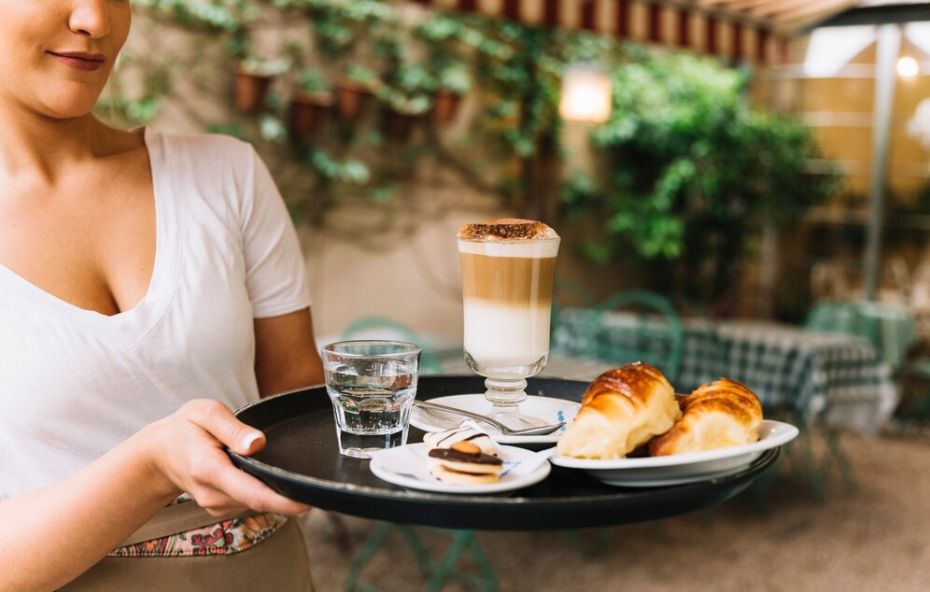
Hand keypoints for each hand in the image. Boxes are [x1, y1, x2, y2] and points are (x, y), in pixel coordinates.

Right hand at [141, 399, 310, 516]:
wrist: (159, 454)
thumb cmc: (185, 428)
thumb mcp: (205, 413)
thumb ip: (233, 428)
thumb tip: (258, 443)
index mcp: (209, 469)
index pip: (253, 493)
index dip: (283, 501)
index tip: (307, 501)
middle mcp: (213, 494)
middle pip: (260, 499)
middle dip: (284, 488)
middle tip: (301, 469)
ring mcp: (216, 505)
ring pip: (257, 500)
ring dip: (268, 484)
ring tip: (257, 458)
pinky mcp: (222, 508)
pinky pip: (250, 500)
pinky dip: (258, 486)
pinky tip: (250, 469)